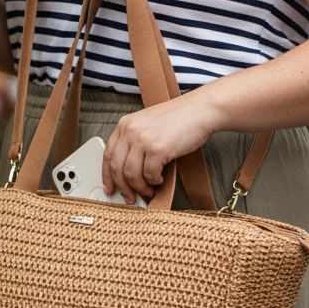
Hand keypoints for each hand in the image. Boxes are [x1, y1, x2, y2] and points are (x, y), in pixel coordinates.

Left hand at [102, 90, 216, 202]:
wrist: (201, 110)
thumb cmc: (179, 119)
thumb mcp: (148, 124)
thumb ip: (134, 142)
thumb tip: (127, 171)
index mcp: (125, 124)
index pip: (107, 155)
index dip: (107, 176)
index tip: (110, 188)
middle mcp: (130, 130)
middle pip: (117, 167)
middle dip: (123, 187)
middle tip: (130, 197)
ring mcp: (143, 139)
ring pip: (131, 175)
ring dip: (140, 187)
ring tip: (148, 190)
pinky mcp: (157, 149)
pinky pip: (149, 175)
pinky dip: (154, 181)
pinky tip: (160, 179)